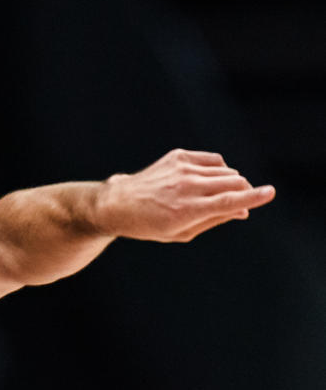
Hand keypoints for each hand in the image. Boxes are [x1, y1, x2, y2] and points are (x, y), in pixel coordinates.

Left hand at [94, 149, 274, 241]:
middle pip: (234, 183)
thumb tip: (243, 210)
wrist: (119, 203)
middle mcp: (187, 186)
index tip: (270, 192)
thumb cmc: (150, 224)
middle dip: (244, 193)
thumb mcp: (182, 233)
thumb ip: (215, 220)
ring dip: (230, 183)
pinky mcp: (179, 156)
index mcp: (188, 210)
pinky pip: (214, 160)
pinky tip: (206, 181)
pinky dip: (218, 170)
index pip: (229, 201)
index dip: (253, 197)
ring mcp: (183, 168)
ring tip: (210, 195)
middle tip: (238, 202)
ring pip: (227, 171)